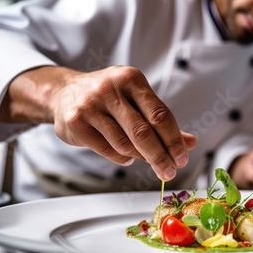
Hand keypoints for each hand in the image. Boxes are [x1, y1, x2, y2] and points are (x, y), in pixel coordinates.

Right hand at [1, 65, 195, 180]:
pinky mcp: (75, 122)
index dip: (174, 140)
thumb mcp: (137, 100)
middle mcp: (110, 89)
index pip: (160, 114)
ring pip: (124, 144)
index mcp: (131, 79)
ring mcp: (90, 105)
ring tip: (141, 157)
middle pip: (143, 132)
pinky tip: (124, 155)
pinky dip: (121, 158)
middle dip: (160, 157)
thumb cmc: (109, 98)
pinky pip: (107, 150)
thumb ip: (162, 122)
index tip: (182, 158)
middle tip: (169, 172)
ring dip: (138, 157)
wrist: (63, 92)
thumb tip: (190, 143)